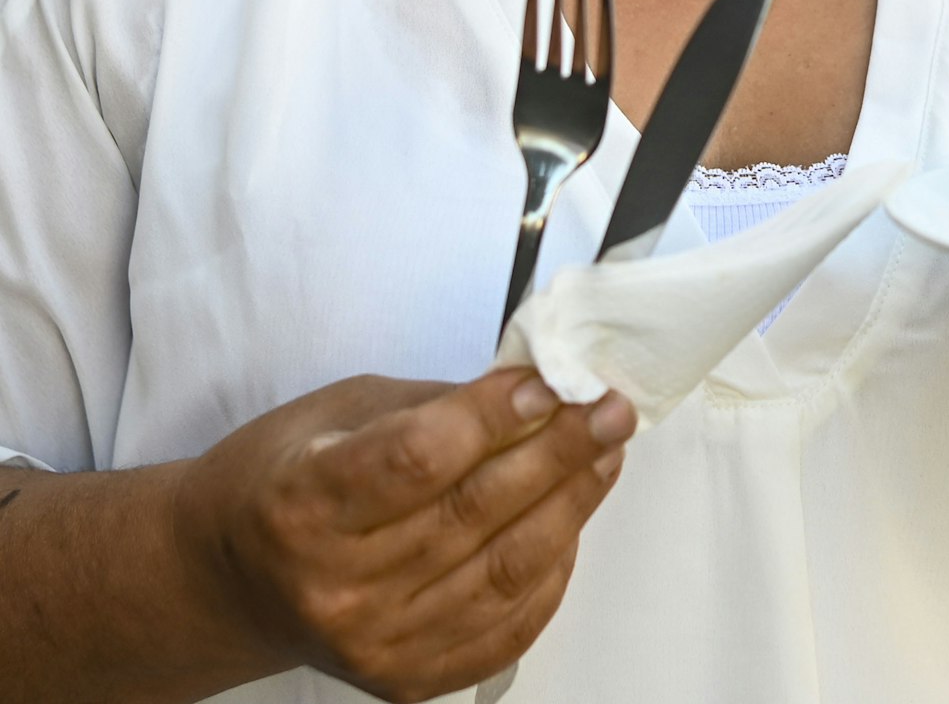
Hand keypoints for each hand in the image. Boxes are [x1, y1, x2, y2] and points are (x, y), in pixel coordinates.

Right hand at [173, 367, 633, 701]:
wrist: (230, 578)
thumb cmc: (286, 477)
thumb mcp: (344, 411)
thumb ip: (439, 405)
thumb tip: (537, 386)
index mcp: (305, 502)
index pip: (419, 458)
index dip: (495, 417)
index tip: (549, 381)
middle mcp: (336, 585)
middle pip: (474, 511)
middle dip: (561, 449)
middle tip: (610, 406)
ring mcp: (374, 642)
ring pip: (505, 567)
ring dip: (572, 501)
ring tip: (607, 450)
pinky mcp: (406, 678)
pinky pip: (507, 624)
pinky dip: (554, 567)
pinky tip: (573, 517)